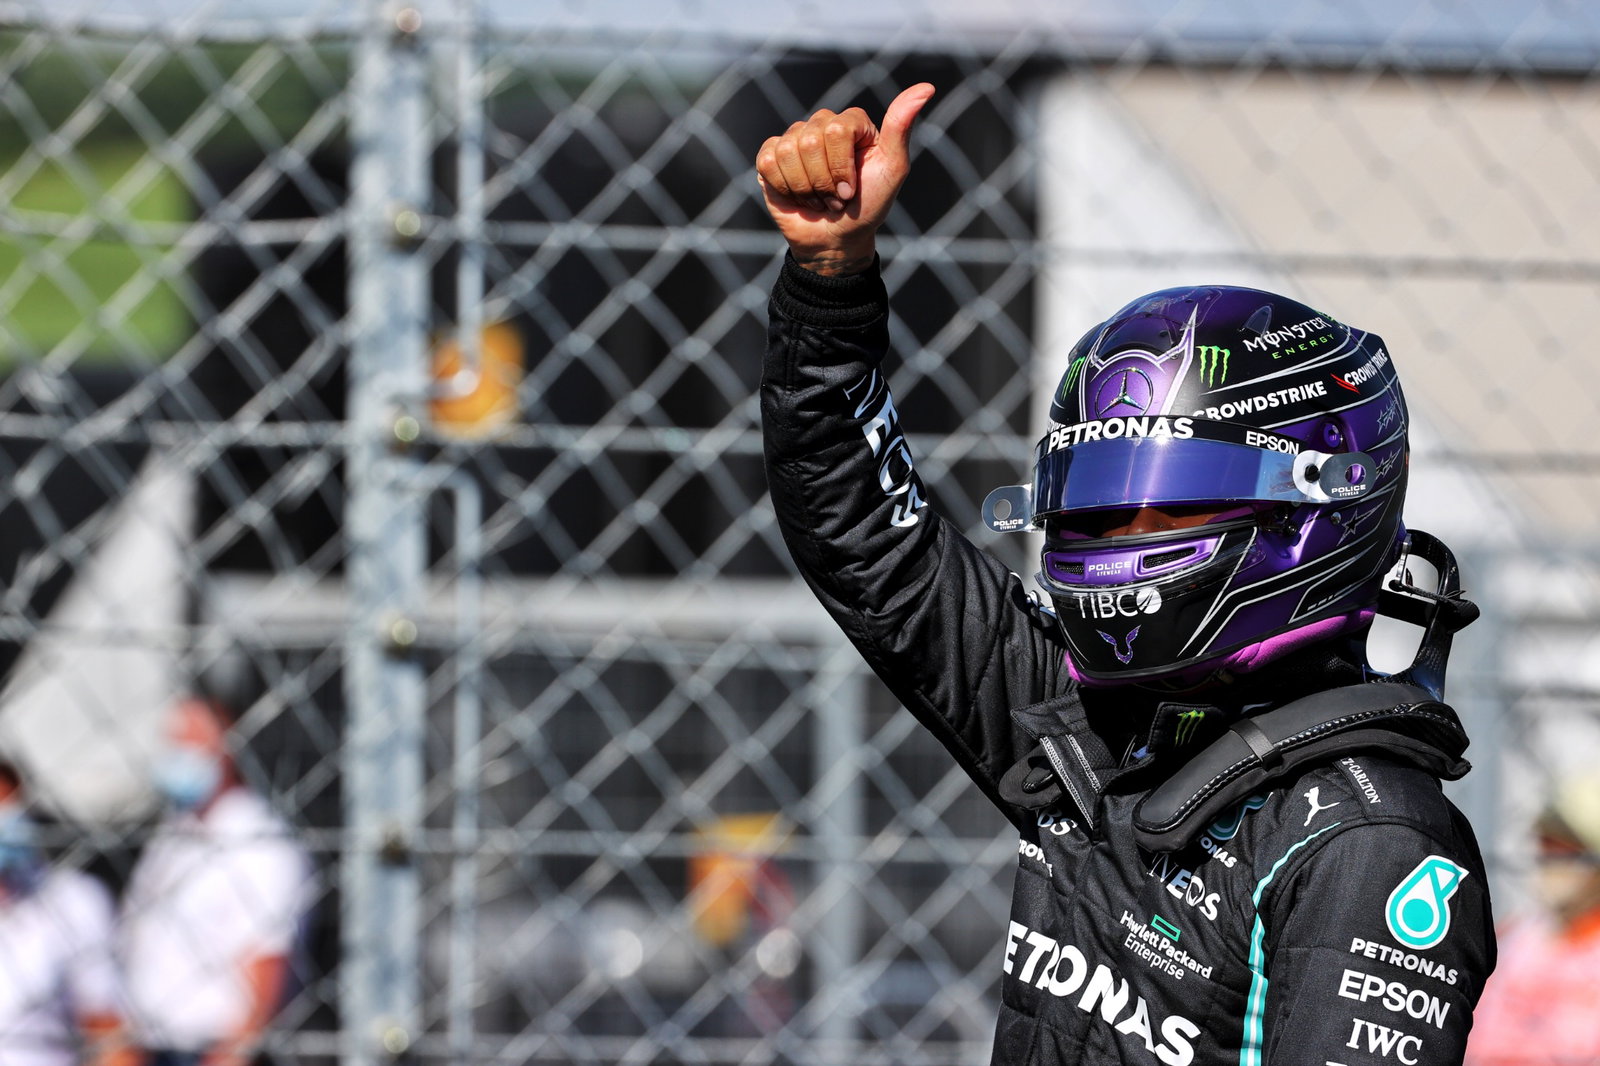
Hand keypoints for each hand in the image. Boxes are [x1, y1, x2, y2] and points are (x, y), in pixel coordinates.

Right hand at [755, 83, 935, 274]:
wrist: (838, 240)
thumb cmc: (869, 205)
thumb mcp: (893, 170)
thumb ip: (902, 128)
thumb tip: (926, 87)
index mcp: (852, 122)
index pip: (837, 129)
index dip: (841, 166)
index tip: (851, 189)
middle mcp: (822, 124)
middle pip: (810, 140)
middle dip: (823, 181)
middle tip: (836, 198)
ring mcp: (795, 139)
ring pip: (787, 152)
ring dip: (805, 188)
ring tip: (819, 199)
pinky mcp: (771, 156)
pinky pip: (767, 161)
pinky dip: (784, 186)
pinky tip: (797, 196)